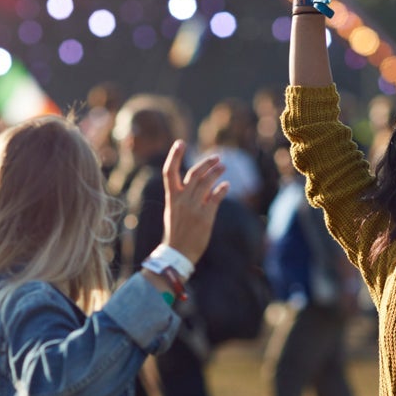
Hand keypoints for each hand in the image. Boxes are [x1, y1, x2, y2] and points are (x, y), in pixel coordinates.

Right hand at [160, 141, 228, 265]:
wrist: (178, 253)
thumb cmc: (176, 231)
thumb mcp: (173, 210)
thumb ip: (183, 195)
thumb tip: (200, 181)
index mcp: (171, 197)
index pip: (169, 172)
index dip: (174, 155)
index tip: (180, 142)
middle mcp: (181, 200)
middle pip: (194, 173)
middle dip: (206, 163)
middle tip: (217, 158)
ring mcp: (193, 208)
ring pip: (207, 183)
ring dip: (216, 172)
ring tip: (223, 167)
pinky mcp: (205, 217)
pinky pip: (216, 197)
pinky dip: (222, 189)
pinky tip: (226, 185)